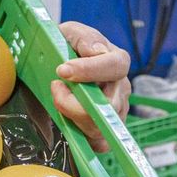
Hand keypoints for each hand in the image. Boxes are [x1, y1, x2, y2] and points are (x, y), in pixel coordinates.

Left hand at [50, 20, 131, 153]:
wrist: (56, 65)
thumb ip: (83, 37)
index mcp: (116, 61)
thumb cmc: (67, 47)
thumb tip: (96, 50)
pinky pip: (98, 142)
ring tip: (58, 98)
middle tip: (55, 86)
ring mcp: (115, 110)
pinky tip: (65, 118)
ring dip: (72, 116)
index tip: (62, 70)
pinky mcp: (104, 128)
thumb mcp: (70, 33)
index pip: (114, 67)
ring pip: (100, 126)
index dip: (89, 70)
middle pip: (108, 105)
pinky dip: (79, 134)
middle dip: (74, 101)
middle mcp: (121, 88)